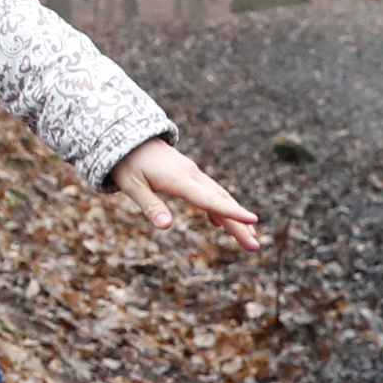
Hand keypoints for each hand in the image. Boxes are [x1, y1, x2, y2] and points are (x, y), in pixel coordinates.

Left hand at [106, 137, 260, 250]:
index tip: (253, 221)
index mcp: (179, 179)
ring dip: (235, 217)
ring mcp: (193, 174)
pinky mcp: (189, 175)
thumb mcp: (132, 186)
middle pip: (221, 201)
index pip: (209, 199)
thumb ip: (151, 206)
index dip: (231, 212)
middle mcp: (191, 175)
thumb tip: (166, 227)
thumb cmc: (127, 163)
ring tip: (250, 238)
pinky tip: (220, 223)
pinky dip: (220, 207)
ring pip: (219, 197)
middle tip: (255, 246)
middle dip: (240, 224)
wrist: (128, 135)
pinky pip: (210, 192)